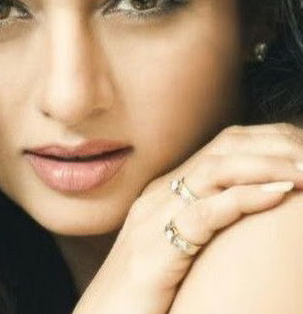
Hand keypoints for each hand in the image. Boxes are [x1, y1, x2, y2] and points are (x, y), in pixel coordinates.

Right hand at [72, 122, 302, 313]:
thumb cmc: (146, 293)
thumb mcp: (181, 250)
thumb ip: (209, 227)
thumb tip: (255, 214)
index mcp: (170, 190)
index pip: (225, 145)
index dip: (269, 141)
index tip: (302, 148)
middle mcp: (162, 192)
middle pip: (225, 147)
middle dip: (275, 145)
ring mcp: (155, 215)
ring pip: (216, 169)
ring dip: (268, 165)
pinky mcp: (154, 247)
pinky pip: (205, 212)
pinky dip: (246, 197)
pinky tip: (278, 193)